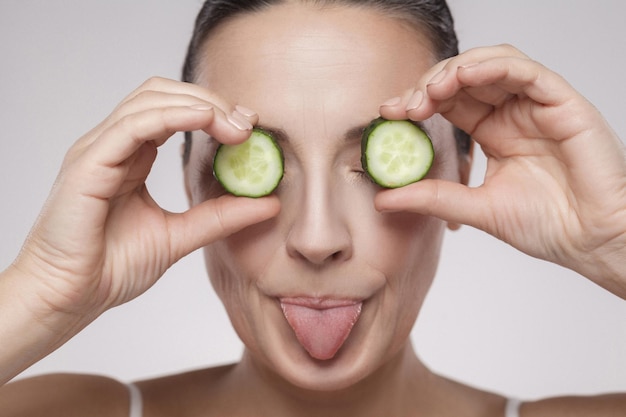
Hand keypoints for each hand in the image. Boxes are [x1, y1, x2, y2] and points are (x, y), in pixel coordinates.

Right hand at [12, 77, 279, 320]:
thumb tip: (269, 203)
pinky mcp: (89, 163)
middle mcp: (114, 145)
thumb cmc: (111, 268)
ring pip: (150, 100)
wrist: (69, 299)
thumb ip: (220, 216)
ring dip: (199, 104)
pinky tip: (205, 120)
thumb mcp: (181, 236)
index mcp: (131, 157)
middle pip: (163, 95)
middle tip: (248, 123)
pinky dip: (173, 116)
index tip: (250, 127)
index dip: (213, 110)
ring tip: (235, 125)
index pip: (173, 111)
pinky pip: (134, 125)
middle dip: (211, 100)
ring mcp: (99, 150)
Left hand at [377, 45, 625, 297]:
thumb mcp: (476, 208)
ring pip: (491, 64)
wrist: (591, 241)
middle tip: (407, 106)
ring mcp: (536, 106)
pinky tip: (465, 76)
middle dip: (430, 85)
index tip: (389, 113)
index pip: (449, 102)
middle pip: (464, 79)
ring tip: (431, 91)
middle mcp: (512, 114)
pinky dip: (493, 66)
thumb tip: (384, 199)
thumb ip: (432, 198)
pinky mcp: (561, 102)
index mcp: (493, 132)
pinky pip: (525, 71)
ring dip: (456, 71)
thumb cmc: (547, 225)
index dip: (418, 101)